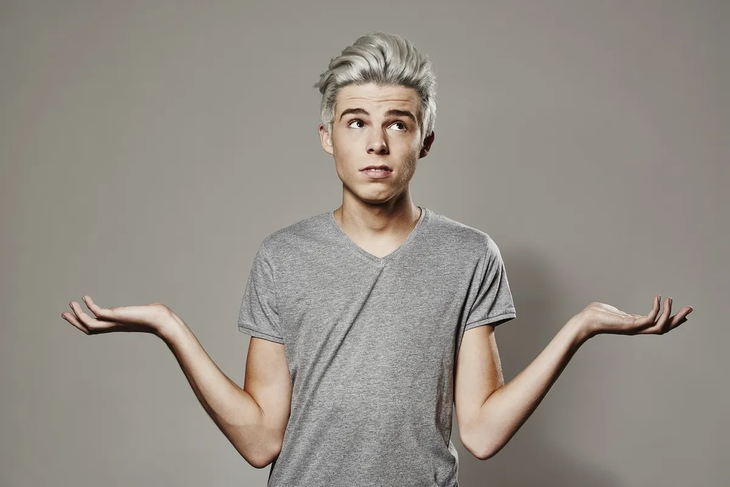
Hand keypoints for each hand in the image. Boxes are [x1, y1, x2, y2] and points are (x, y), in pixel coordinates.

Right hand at [61, 295, 181, 336]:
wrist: (162, 320)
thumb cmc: (157, 317)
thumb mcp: (145, 313)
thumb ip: (144, 311)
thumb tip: (150, 308)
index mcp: (116, 326)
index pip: (95, 328)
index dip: (83, 323)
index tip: (74, 316)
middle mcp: (113, 326)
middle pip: (88, 328)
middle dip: (75, 322)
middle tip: (63, 313)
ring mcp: (113, 322)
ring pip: (89, 323)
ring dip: (78, 314)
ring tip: (71, 303)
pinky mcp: (116, 316)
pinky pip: (97, 313)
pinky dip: (88, 306)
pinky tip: (85, 298)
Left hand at [570, 295, 692, 337]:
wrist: (585, 321)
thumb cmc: (595, 315)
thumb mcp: (611, 312)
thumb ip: (618, 312)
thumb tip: (613, 310)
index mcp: (635, 325)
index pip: (658, 326)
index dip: (671, 320)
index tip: (683, 314)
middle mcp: (638, 328)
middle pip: (664, 328)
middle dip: (678, 319)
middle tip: (690, 309)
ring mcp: (635, 328)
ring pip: (661, 326)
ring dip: (670, 313)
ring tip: (672, 299)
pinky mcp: (631, 325)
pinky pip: (650, 318)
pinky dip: (657, 308)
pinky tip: (657, 297)